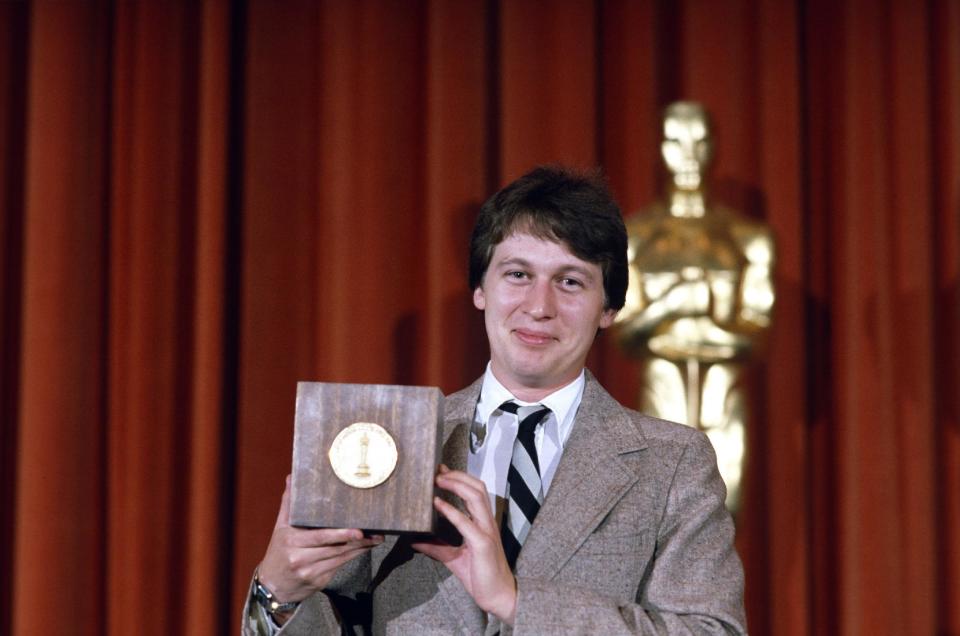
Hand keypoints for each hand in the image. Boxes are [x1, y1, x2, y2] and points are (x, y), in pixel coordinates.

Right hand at [257, 476, 382, 614]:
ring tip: (376, 539)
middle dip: (358, 541)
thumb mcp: (280, 527)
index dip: (341, 535)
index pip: (320, 537)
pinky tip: (364, 549)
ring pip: (341, 558)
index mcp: (292, 541)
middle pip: (335, 548)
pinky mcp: (319, 581)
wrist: (272, 585)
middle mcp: (300, 558)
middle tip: (376, 534)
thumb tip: (291, 477)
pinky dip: (352, 557)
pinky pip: (339, 566)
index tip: (358, 531)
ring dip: (360, 549)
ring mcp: (310, 571)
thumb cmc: (278, 551)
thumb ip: (288, 503)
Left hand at [411, 465, 516, 624]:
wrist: (497, 596)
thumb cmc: (481, 576)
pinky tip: (438, 504)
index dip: (459, 478)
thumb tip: (415, 541)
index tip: (441, 470)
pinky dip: (451, 511)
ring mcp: (486, 531)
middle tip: (438, 471)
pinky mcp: (482, 544)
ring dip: (456, 485)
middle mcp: (486, 523)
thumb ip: (436, 547)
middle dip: (458, 475)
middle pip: (477, 487)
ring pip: (476, 497)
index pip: (474, 491)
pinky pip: (466, 523)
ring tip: (439, 481)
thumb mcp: (453, 558)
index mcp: (482, 523)